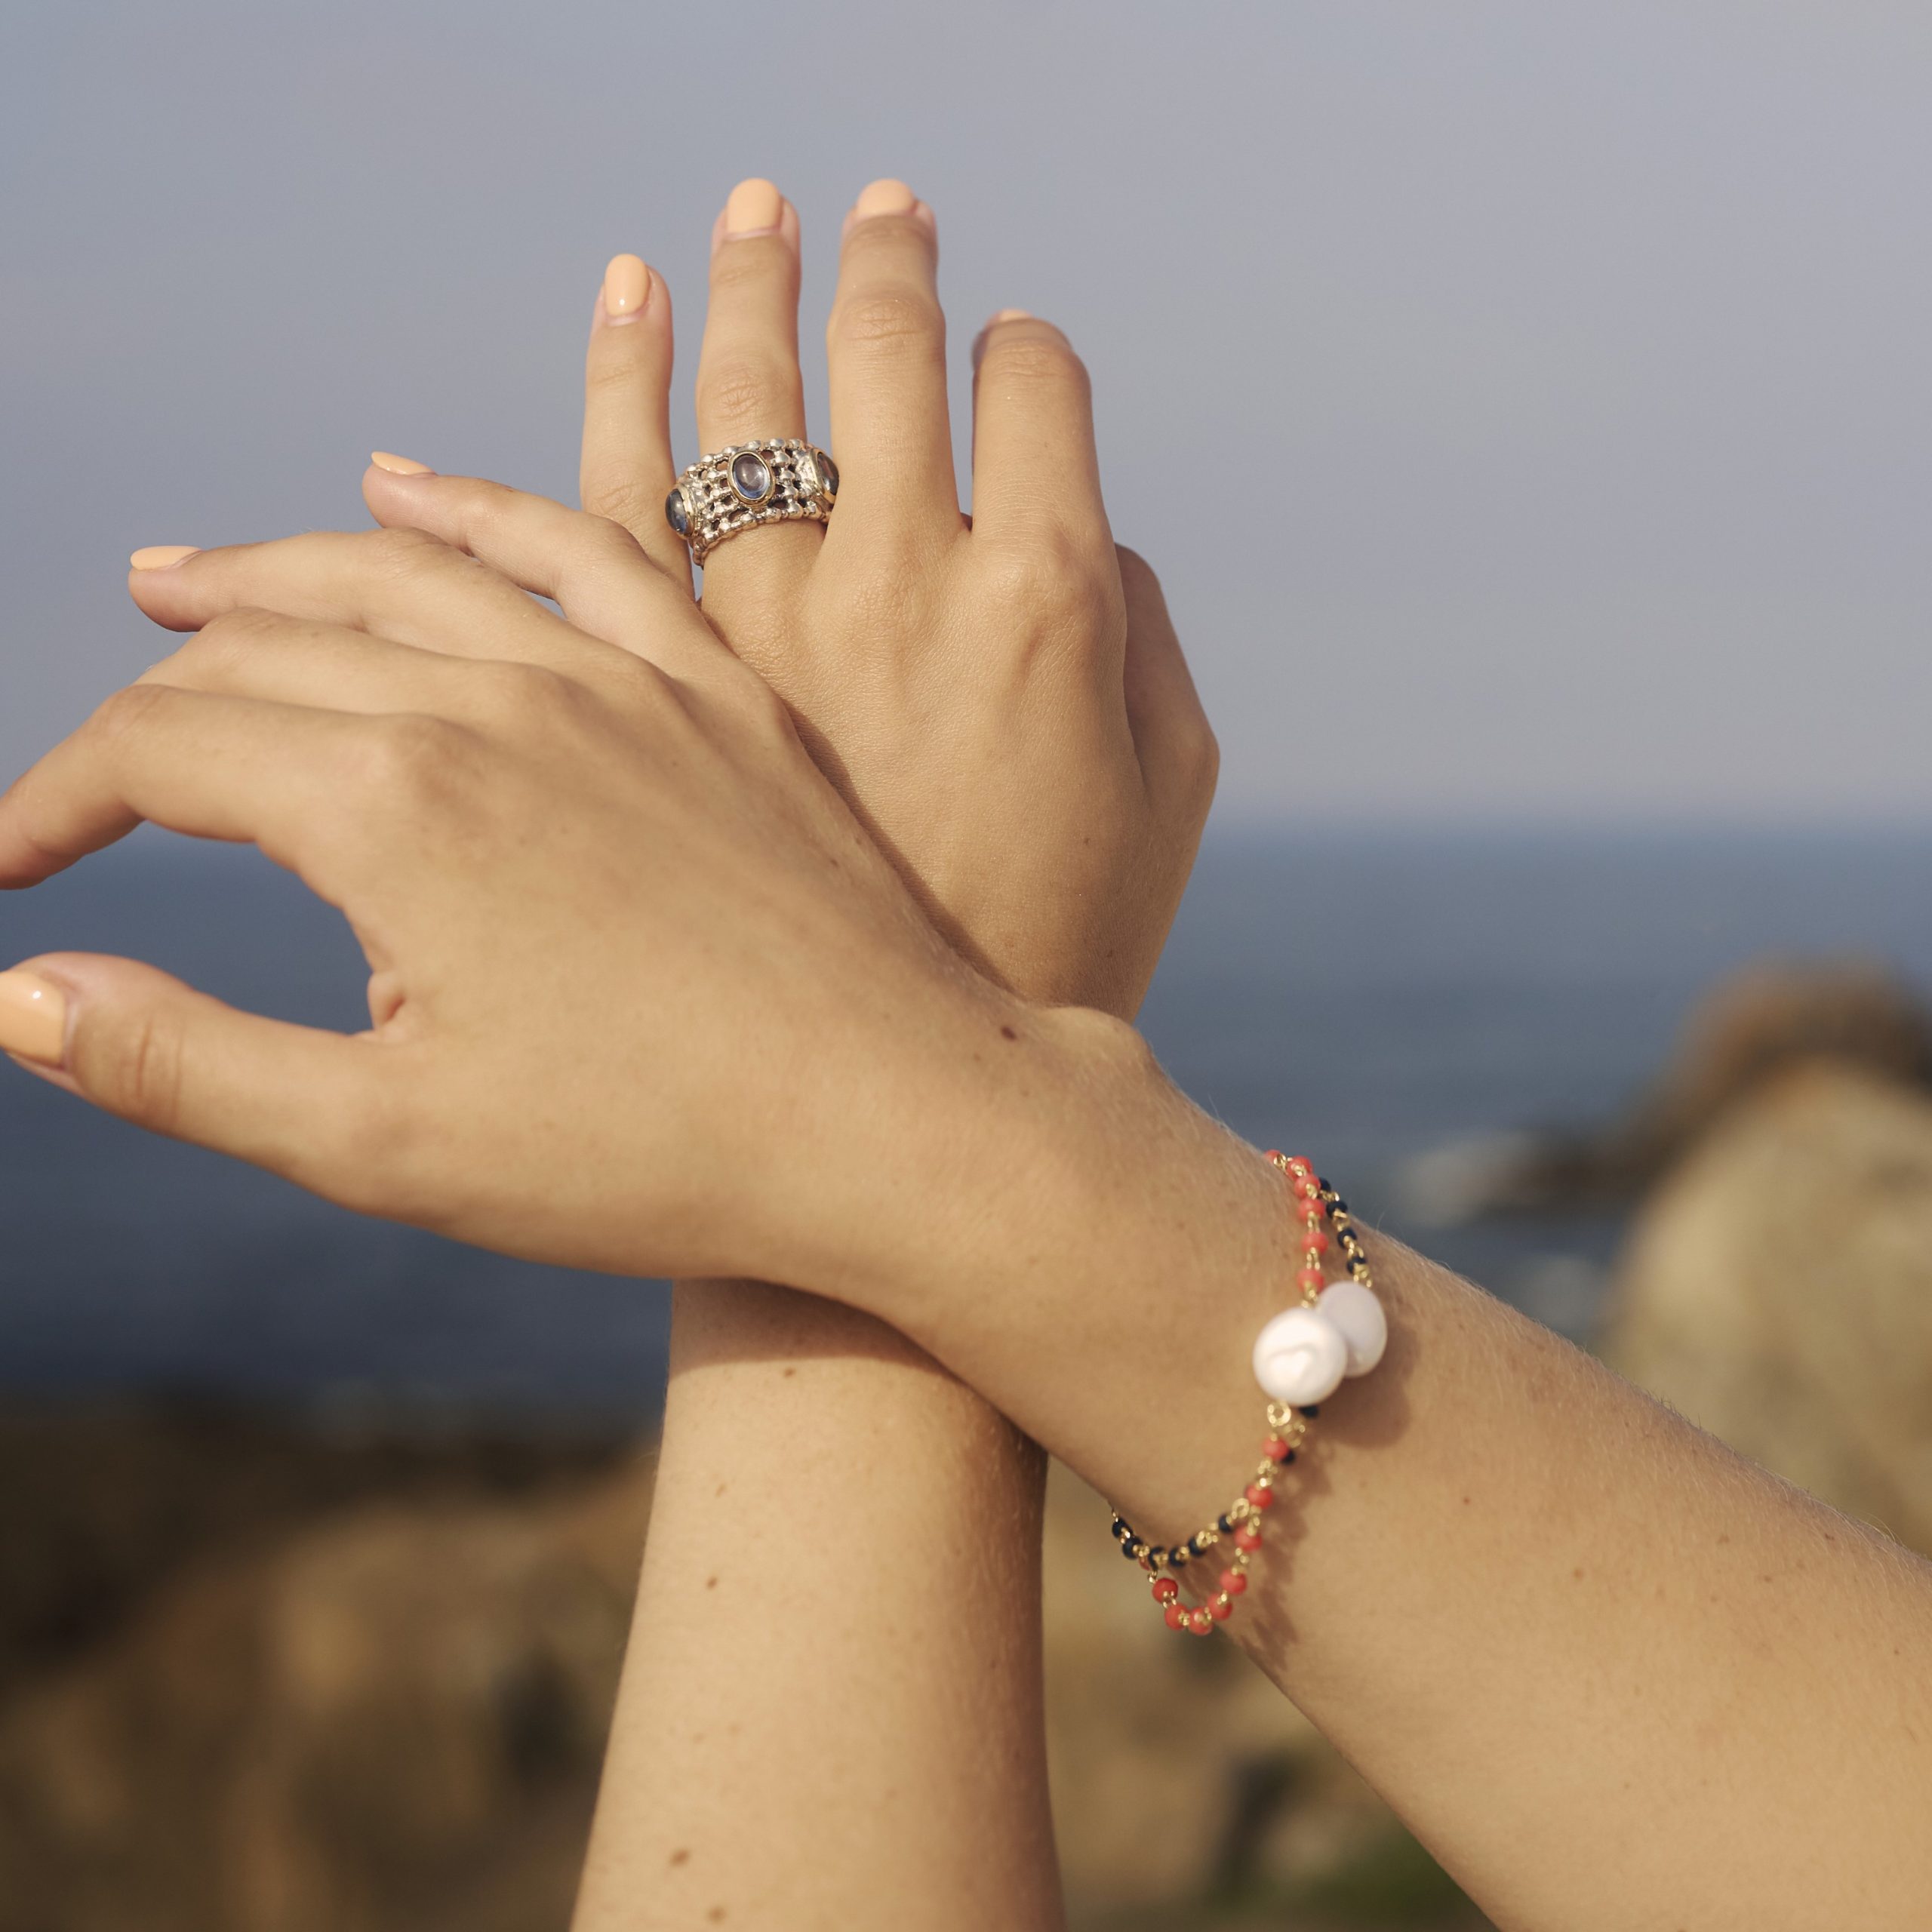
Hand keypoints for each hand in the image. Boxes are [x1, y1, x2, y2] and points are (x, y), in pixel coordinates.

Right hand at [0, 528, 1086, 1291]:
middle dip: (153, 695)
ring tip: (187, 576)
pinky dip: (478, 511)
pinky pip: (581, 550)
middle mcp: (496, 702)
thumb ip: (182, 1062)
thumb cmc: (653, 1158)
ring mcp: (620, 680)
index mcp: (391, 806)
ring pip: (403, 574)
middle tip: (93, 754)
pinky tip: (410, 490)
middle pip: (267, 651)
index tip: (9, 864)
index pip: (161, 749)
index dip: (56, 799)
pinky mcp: (716, 691)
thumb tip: (12, 996)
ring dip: (276, 569)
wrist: (894, 1124)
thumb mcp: (384, 1142)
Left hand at [374, 177, 1214, 1016]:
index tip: (1010, 349)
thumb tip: (1084, 528)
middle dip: (884, 262)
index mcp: (1050, 595)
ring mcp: (760, 626)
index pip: (1033, 383)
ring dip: (742, 284)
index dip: (1025, 348)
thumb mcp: (1170, 789)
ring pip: (735, 397)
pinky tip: (619, 307)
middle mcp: (900, 579)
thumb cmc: (1058, 947)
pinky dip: (607, 393)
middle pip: (882, 354)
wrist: (896, 1100)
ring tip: (745, 212)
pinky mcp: (652, 684)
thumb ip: (1141, 631)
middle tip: (872, 209)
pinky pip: (608, 499)